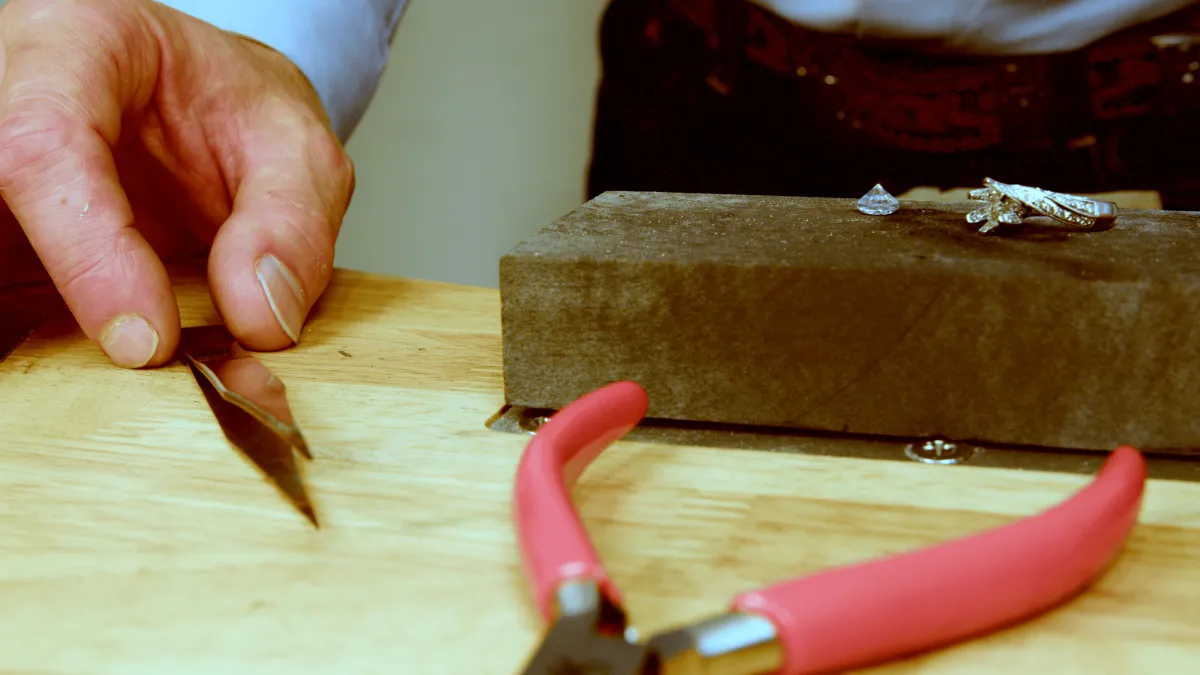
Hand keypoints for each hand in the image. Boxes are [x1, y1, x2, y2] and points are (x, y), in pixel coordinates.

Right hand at [0, 0, 353, 366]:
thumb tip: (261, 318)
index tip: (147, 341)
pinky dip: (56, 342)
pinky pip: (10, 294)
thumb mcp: (295, 144)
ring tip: (156, 363)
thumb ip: (292, 221)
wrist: (202, 104)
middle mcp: (7, 96)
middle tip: (161, 368)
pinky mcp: (5, 227)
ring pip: (0, 266)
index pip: (43, 144)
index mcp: (76, 44)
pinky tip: (121, 359)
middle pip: (0, 208)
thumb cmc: (233, 107)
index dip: (88, 254)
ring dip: (55, 335)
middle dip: (69, 305)